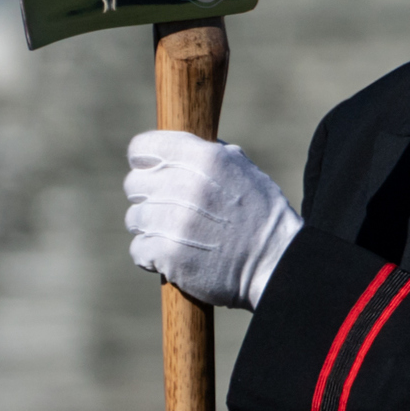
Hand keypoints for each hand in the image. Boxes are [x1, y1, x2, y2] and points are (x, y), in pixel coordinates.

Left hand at [124, 132, 301, 308]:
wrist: (276, 263)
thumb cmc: (260, 215)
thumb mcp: (243, 170)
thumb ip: (207, 155)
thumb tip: (175, 151)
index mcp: (205, 158)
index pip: (142, 148)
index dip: (146, 162)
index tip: (155, 173)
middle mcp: (187, 185)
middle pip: (133, 184)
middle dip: (149, 197)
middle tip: (171, 209)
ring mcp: (174, 221)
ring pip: (134, 218)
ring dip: (152, 228)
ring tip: (178, 235)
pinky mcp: (167, 253)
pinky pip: (138, 249)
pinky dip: (152, 256)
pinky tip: (176, 254)